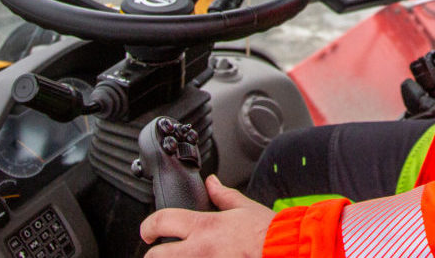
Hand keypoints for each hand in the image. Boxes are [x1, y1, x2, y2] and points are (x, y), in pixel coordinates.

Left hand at [140, 174, 274, 257]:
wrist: (286, 253)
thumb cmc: (269, 234)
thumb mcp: (245, 208)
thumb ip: (223, 196)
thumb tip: (212, 183)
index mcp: (205, 227)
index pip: (162, 221)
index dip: (148, 226)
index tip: (148, 231)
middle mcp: (199, 250)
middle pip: (156, 257)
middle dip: (154, 255)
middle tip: (161, 252)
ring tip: (183, 256)